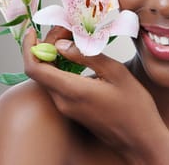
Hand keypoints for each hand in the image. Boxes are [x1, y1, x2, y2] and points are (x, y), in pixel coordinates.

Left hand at [22, 27, 168, 164]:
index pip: (34, 68)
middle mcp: (63, 102)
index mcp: (72, 91)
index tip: (33, 31)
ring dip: (55, 57)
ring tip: (74, 40)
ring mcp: (67, 108)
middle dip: (47, 47)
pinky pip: (59, 86)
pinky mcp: (73, 111)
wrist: (140, 139)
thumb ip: (86, 56)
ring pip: (49, 78)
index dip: (29, 47)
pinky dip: (62, 69)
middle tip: (66, 30)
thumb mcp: (116, 73)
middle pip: (41, 70)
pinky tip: (79, 58)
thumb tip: (60, 44)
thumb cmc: (134, 106)